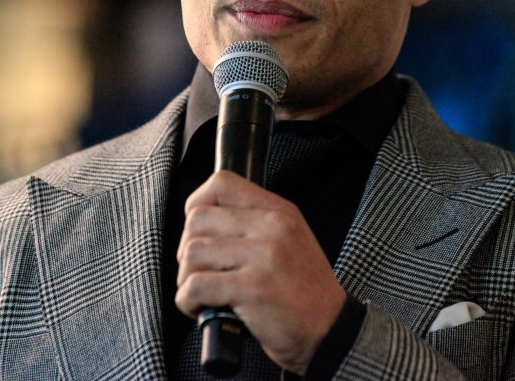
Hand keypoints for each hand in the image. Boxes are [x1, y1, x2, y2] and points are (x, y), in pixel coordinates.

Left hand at [175, 170, 346, 374]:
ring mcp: (263, 256)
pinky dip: (186, 301)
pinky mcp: (252, 288)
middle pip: (198, 220)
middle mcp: (272, 226)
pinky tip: (200, 309)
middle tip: (199, 272)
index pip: (222, 184)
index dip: (196, 205)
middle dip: (186, 250)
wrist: (329, 330)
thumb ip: (254, 223)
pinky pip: (195, 286)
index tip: (197, 232)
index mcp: (279, 211)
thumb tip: (201, 221)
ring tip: (201, 294)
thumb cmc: (303, 291)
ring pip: (193, 252)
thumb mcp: (289, 240)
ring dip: (186, 278)